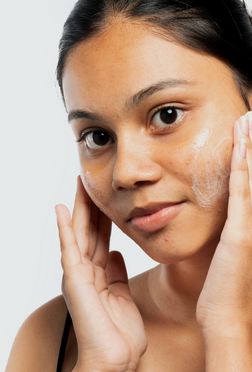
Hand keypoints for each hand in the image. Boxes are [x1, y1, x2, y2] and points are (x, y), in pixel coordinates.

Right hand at [55, 177, 146, 371]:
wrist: (116, 359)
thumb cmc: (118, 333)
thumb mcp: (121, 294)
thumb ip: (116, 273)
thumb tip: (116, 253)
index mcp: (97, 274)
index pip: (100, 238)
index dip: (102, 217)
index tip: (105, 197)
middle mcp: (85, 270)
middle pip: (88, 231)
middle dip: (90, 206)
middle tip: (89, 182)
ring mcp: (78, 274)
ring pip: (79, 234)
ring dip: (79, 209)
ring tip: (79, 186)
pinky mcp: (74, 279)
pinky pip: (70, 249)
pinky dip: (65, 229)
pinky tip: (62, 210)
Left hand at [196, 112, 251, 334]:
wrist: (226, 319)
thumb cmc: (223, 290)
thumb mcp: (226, 254)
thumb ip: (226, 233)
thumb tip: (220, 221)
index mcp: (245, 224)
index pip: (247, 182)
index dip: (248, 157)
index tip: (243, 134)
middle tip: (250, 117)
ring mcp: (251, 225)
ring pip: (251, 177)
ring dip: (250, 147)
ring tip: (248, 119)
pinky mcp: (242, 233)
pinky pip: (241, 191)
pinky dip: (242, 165)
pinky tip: (241, 143)